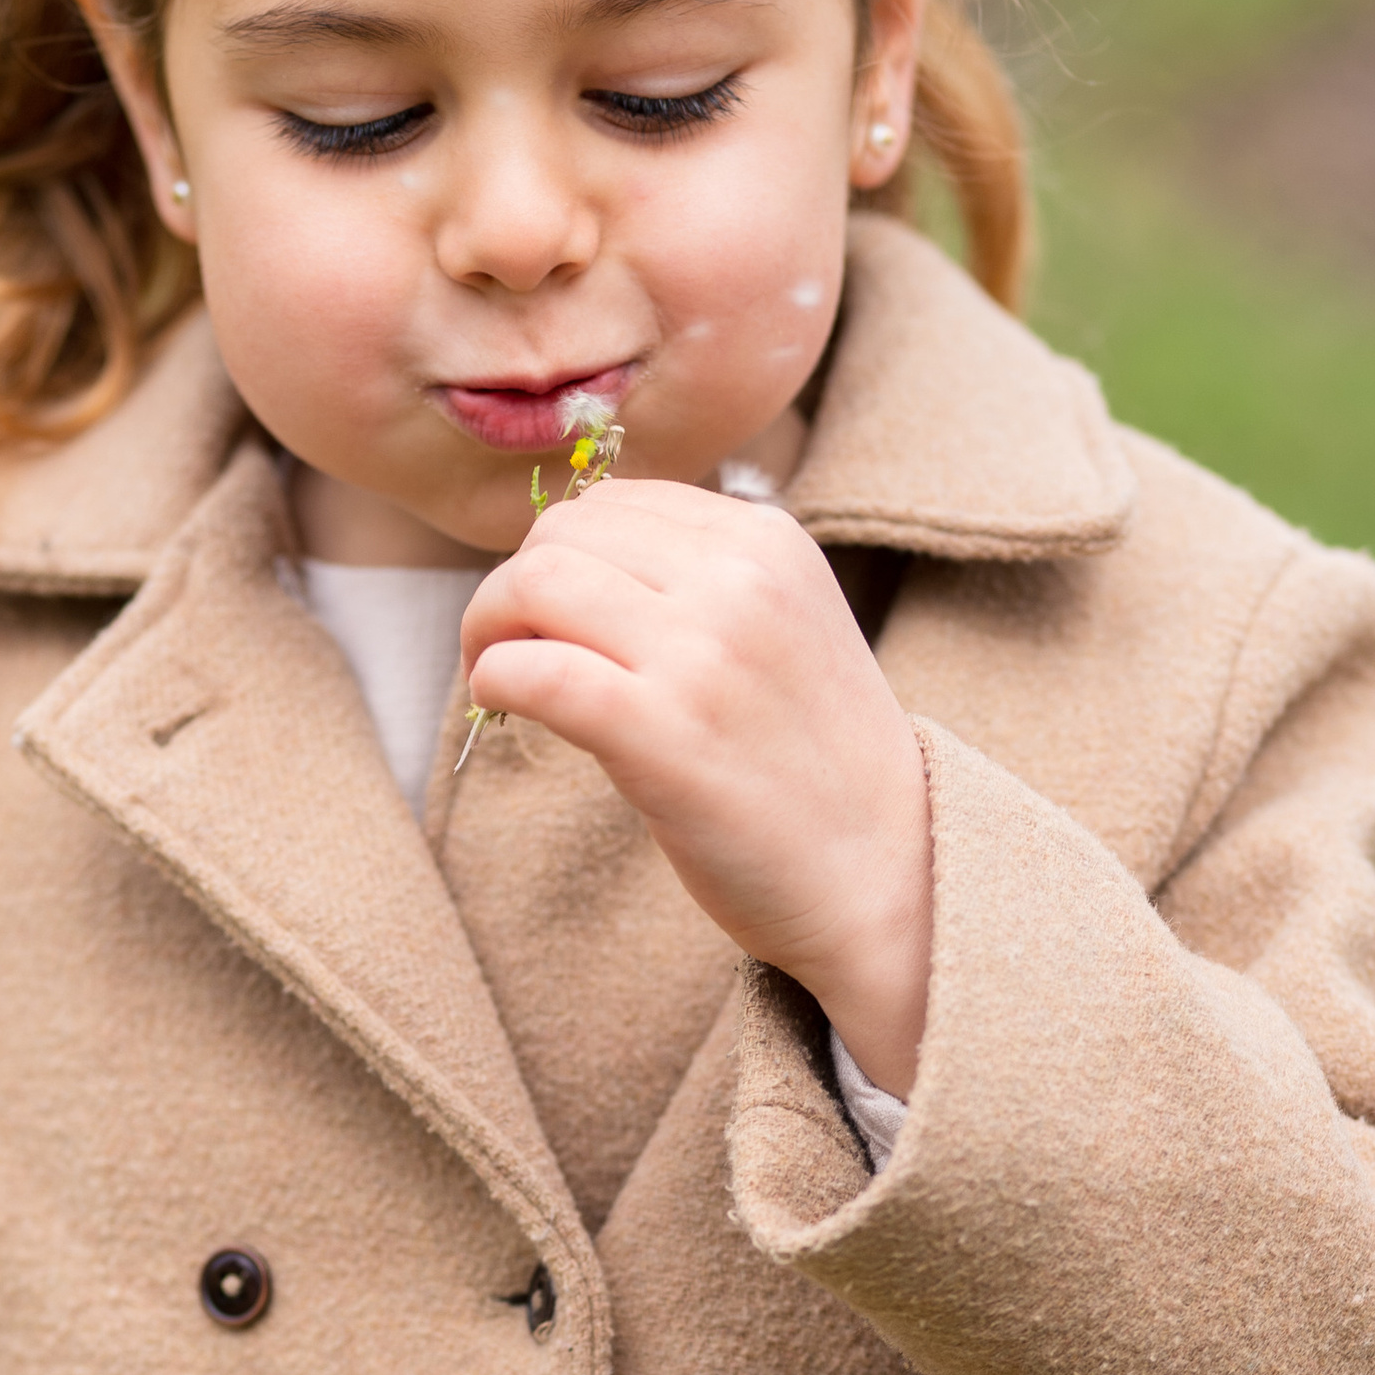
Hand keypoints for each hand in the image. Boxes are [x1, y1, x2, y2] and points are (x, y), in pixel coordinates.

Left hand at [463, 480, 932, 1096]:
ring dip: (488, 628)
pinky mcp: (663, 731)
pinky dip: (494, 681)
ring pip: (535, 583)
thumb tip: (568, 560)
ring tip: (499, 679)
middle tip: (504, 649)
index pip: (614, 501)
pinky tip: (503, 709)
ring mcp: (703, 653)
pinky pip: (534, 670)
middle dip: (512, 587)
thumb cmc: (815, 763)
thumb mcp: (784, 627)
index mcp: (769, 542)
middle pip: (562, 533)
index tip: (546, 613)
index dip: (556, 553)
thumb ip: (701, 581)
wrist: (887, 872)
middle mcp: (739, 579)